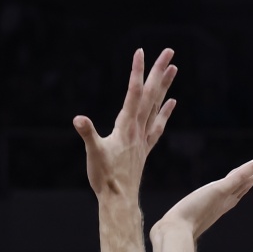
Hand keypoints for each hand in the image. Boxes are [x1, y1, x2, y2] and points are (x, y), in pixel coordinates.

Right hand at [73, 47, 176, 200]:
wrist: (119, 199)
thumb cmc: (104, 178)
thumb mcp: (93, 154)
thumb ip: (87, 134)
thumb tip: (78, 119)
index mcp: (126, 127)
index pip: (133, 93)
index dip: (137, 72)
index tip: (141, 52)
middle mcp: (138, 129)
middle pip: (150, 95)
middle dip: (158, 72)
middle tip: (168, 52)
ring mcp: (143, 138)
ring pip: (156, 106)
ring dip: (164, 86)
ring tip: (173, 68)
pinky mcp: (144, 148)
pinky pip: (157, 125)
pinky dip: (165, 112)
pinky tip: (171, 103)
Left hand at [152, 155, 252, 240]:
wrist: (174, 233)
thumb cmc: (174, 231)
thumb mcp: (181, 223)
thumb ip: (180, 223)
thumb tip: (166, 232)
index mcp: (216, 208)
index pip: (234, 192)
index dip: (246, 184)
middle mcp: (223, 202)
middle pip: (244, 185)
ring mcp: (223, 196)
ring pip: (246, 179)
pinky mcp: (220, 190)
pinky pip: (240, 175)